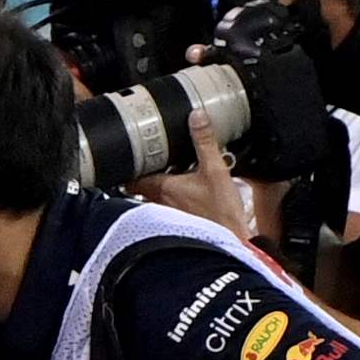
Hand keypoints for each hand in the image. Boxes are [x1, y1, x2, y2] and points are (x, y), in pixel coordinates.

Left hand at [131, 122, 249, 235]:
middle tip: (154, 155)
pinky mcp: (179, 222)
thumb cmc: (220, 214)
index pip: (133, 177)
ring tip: (175, 167)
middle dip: (148, 170)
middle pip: (144, 184)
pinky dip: (174, 195)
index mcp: (162, 188)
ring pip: (156, 195)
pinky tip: (189, 189)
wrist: (230, 243)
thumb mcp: (215, 170)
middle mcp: (159, 203)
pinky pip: (170, 205)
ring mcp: (167, 215)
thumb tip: (196, 117)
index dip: (129, 165)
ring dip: (162, 182)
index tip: (131, 154)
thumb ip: (205, 142)